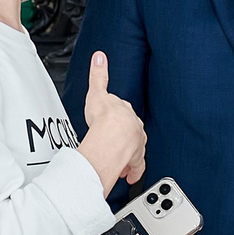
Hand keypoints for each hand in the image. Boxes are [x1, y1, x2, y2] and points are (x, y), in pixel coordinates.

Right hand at [80, 53, 146, 186]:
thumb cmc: (104, 117)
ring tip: (120, 163)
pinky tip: (128, 177)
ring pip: (134, 152)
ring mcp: (135, 146)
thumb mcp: (98, 93)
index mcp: (128, 115)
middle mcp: (135, 130)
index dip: (120, 122)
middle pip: (132, 135)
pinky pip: (134, 168)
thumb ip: (99, 76)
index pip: (127, 117)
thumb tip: (99, 57)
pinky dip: (132, 173)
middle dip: (126, 140)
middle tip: (116, 145)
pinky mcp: (133, 161)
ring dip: (128, 157)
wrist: (111, 136)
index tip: (114, 126)